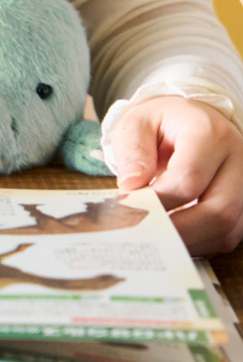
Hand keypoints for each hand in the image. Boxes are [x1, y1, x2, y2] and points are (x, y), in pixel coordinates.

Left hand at [106, 96, 242, 255]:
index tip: (130, 208)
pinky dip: (199, 242)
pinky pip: (228, 235)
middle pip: (218, 211)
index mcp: (209, 134)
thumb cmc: (161, 122)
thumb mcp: (137, 122)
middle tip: (143, 235)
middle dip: (177, 230)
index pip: (188, 179)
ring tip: (153, 239)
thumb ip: (132, 150)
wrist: (190, 118)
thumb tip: (131, 185)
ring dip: (189, 241)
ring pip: (227, 229)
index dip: (158, 201)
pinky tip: (172, 238)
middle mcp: (237, 160)